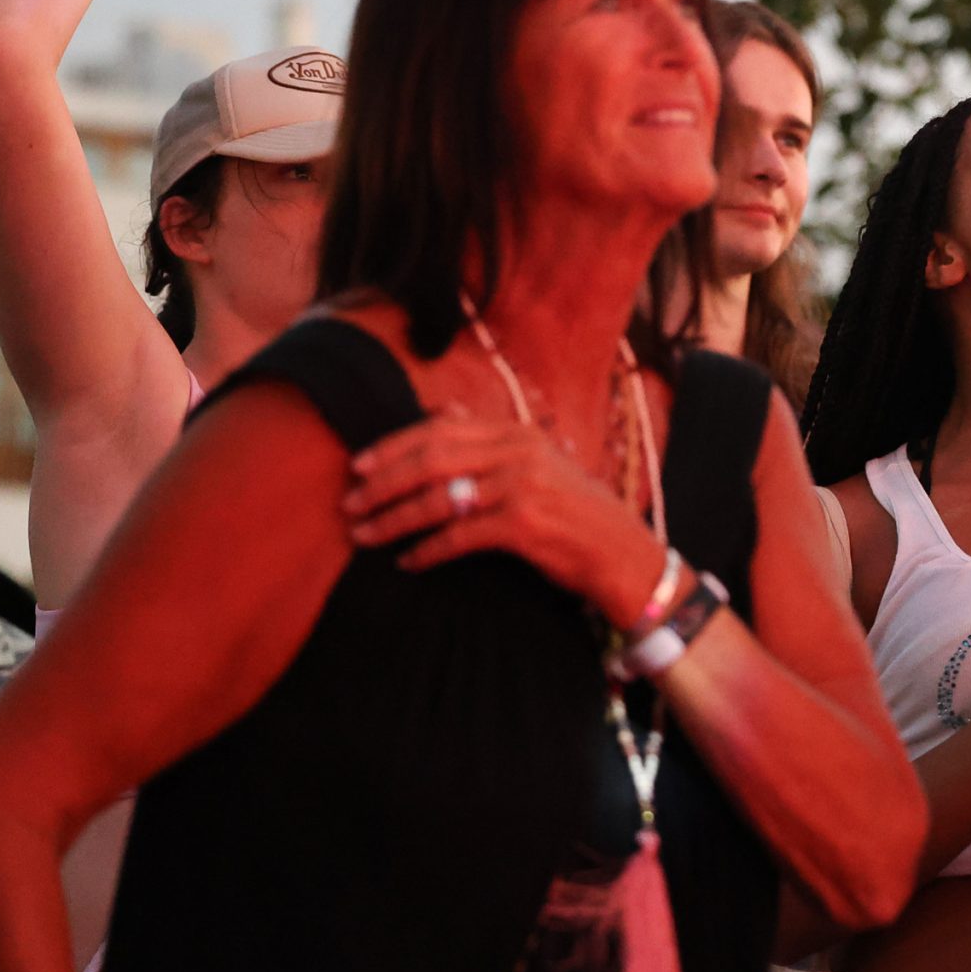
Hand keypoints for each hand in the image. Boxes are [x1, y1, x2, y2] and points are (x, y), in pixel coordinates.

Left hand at [343, 404, 663, 624]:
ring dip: (393, 519)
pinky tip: (408, 562)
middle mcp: (519, 451)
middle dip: (382, 483)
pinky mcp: (523, 523)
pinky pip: (458, 535)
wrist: (622, 553)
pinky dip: (427, 550)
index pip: (440, 429)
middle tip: (348, 503)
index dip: (392, 447)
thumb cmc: (575, 513)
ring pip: (438, 498)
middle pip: (431, 459)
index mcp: (518, 432)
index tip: (358, 466)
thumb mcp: (537, 464)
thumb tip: (441, 409)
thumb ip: (489, 440)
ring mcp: (522, 485)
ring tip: (364, 535)